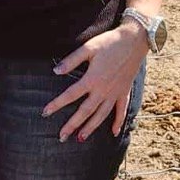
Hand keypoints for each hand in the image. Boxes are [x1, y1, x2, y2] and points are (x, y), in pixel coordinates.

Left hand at [43, 25, 148, 141]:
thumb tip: (55, 71)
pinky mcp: (124, 92)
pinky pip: (121, 111)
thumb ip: (72, 60)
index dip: (56, 104)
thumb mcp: (89, 47)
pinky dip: (118, 122)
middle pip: (85, 111)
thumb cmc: (110, 42)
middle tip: (61, 137)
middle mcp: (103, 90)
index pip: (70, 95)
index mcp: (92, 79)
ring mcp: (115, 93)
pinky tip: (114, 133)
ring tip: (80, 138)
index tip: (45, 113)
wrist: (134, 40)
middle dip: (72, 125)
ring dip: (91, 128)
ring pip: (101, 115)